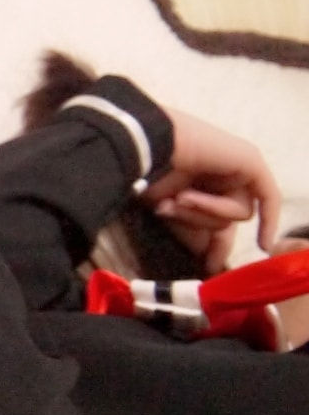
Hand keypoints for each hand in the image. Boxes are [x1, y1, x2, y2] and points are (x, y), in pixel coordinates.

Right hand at [146, 108, 283, 273]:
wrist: (145, 147)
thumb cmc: (145, 175)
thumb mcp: (169, 213)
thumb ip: (194, 235)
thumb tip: (212, 263)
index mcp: (198, 188)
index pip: (216, 224)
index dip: (213, 247)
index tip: (207, 267)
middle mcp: (219, 180)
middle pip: (224, 221)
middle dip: (199, 222)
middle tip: (173, 206)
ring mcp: (236, 170)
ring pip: (237, 213)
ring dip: (206, 210)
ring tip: (180, 195)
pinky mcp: (250, 164)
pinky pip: (267, 197)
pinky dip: (270, 219)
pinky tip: (263, 245)